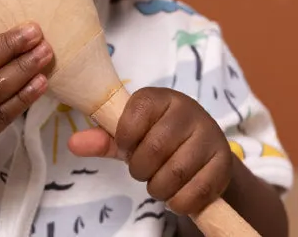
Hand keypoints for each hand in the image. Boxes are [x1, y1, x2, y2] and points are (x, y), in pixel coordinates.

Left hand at [68, 87, 232, 215]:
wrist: (202, 147)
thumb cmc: (157, 136)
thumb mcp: (130, 135)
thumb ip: (103, 139)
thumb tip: (73, 144)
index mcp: (159, 97)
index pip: (133, 115)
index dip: (125, 139)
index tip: (126, 147)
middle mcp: (187, 110)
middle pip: (154, 148)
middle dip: (141, 169)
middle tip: (142, 171)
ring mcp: (210, 135)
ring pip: (175, 172)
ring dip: (159, 187)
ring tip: (158, 183)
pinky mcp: (224, 162)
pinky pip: (198, 191)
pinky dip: (180, 201)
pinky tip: (176, 195)